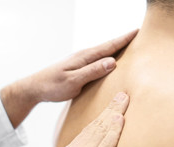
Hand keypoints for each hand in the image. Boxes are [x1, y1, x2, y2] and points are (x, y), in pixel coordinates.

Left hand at [0, 29, 137, 127]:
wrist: (35, 87)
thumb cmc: (53, 85)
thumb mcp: (74, 81)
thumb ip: (92, 71)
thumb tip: (113, 61)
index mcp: (84, 57)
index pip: (109, 46)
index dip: (124, 39)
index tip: (137, 31)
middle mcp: (83, 56)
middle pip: (108, 46)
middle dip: (123, 40)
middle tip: (138, 35)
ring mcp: (80, 61)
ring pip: (103, 52)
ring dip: (116, 48)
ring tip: (128, 46)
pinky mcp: (78, 67)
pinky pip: (97, 60)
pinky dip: (107, 57)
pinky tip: (110, 60)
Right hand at [23, 92, 129, 146]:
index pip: (88, 131)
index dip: (100, 119)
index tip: (109, 110)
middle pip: (96, 125)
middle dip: (110, 109)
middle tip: (121, 95)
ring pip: (101, 130)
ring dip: (114, 112)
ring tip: (124, 99)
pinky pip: (106, 145)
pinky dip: (114, 130)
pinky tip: (121, 119)